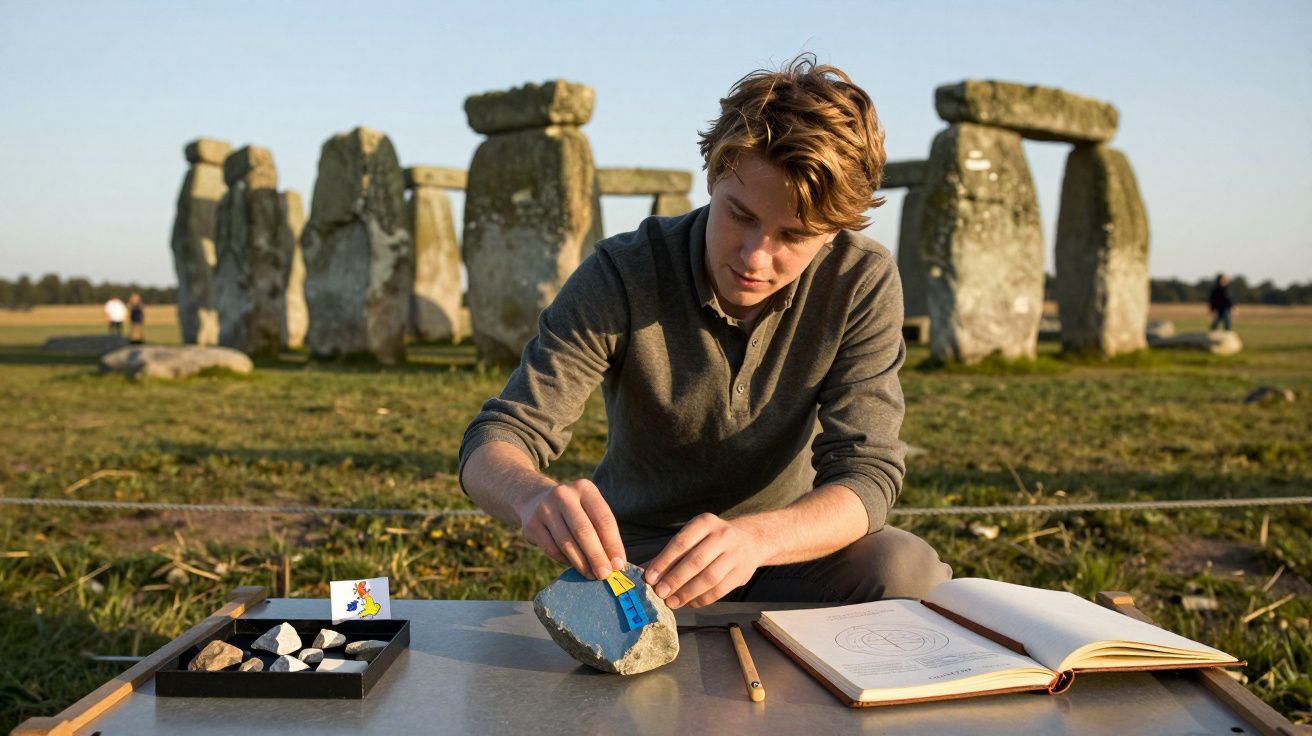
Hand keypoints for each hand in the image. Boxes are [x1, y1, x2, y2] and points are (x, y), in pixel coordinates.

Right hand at [517, 479, 625, 580]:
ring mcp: (545, 509)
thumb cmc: (573, 510)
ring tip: (591, 575)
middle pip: (584, 531)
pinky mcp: (531, 524)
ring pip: (566, 543)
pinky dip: (565, 561)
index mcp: (584, 488)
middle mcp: (564, 495)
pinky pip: (552, 549)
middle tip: (605, 575)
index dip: (613, 544)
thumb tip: (615, 563)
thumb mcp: (588, 509)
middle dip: (597, 556)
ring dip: (581, 563)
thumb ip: (602, 531)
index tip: (619, 565)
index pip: (604, 519)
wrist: (534, 499)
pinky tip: (574, 566)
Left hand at [643, 513, 770, 608]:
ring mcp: (735, 554)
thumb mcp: (692, 538)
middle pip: (695, 561)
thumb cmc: (710, 541)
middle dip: (675, 579)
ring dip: (687, 592)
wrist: (750, 542)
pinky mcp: (742, 573)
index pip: (681, 542)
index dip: (664, 561)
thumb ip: (669, 554)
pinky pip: (719, 590)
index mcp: (705, 523)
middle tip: (660, 593)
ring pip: (709, 578)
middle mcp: (722, 535)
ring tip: (672, 602)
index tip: (650, 578)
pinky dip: (702, 599)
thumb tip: (642, 572)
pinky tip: (689, 603)